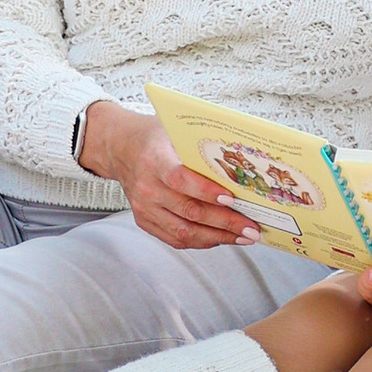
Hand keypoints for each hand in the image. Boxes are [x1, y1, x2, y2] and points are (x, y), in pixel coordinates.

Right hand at [76, 102, 253, 250]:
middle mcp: (146, 187)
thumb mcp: (175, 131)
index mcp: (154, 159)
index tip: (232, 198)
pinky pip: (175, 238)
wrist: (120, 148)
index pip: (181, 179)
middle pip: (189, 211)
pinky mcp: (144, 220)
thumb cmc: (154, 137)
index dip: (207, 191)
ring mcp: (144, 208)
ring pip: (184, 231)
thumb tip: (240, 163)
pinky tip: (221, 238)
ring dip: (218, 237)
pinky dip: (201, 241)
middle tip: (251, 226)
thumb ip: (201, 147)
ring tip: (243, 236)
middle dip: (225, 222)